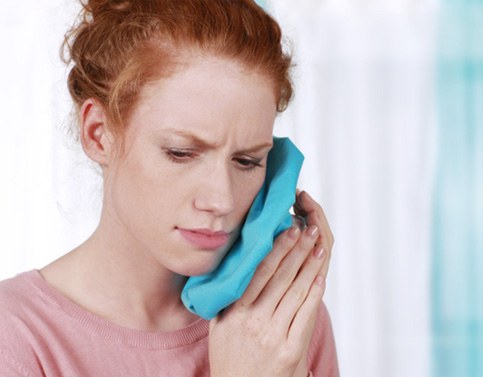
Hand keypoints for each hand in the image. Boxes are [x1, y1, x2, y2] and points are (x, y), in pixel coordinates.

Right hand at [209, 191, 332, 376]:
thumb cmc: (229, 358)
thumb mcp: (219, 326)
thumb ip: (228, 299)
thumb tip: (239, 266)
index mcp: (234, 312)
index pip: (259, 272)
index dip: (276, 248)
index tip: (287, 229)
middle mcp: (253, 321)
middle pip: (280, 277)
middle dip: (297, 249)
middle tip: (308, 229)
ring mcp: (273, 336)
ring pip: (295, 292)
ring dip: (310, 266)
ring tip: (319, 247)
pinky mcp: (290, 350)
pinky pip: (305, 315)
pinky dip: (314, 294)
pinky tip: (320, 278)